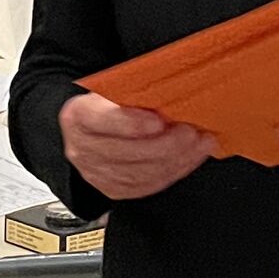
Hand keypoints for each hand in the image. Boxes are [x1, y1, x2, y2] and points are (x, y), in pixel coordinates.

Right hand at [59, 92, 214, 202]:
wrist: (92, 127)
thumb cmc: (109, 103)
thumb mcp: (115, 89)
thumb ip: (135, 93)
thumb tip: (170, 94)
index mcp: (78, 116)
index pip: (104, 120)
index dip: (132, 123)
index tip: (159, 121)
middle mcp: (81, 148)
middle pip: (127, 152)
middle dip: (166, 144)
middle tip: (191, 133)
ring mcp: (95, 173)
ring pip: (140, 173)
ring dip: (176, 160)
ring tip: (199, 145)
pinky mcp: (112, 188)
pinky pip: (147, 186)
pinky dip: (173, 172)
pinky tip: (190, 159)